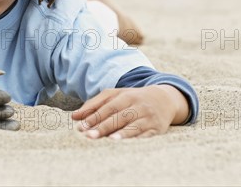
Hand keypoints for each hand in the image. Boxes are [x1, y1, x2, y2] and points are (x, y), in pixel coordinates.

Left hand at [71, 85, 189, 138]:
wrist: (165, 99)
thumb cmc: (134, 99)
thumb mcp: (116, 95)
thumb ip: (95, 104)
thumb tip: (74, 116)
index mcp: (126, 96)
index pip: (109, 106)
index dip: (95, 116)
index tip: (82, 126)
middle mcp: (138, 105)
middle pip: (119, 116)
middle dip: (104, 126)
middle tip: (89, 136)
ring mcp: (148, 117)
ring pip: (133, 126)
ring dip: (121, 134)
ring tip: (109, 140)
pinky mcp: (157, 128)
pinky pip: (146, 135)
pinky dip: (137, 140)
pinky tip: (127, 145)